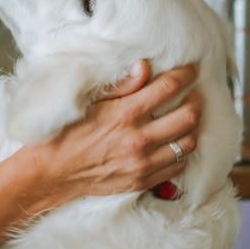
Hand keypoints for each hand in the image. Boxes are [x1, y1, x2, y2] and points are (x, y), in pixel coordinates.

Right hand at [37, 61, 201, 202]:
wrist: (52, 172)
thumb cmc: (67, 133)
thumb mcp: (90, 102)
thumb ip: (121, 86)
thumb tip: (144, 67)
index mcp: (126, 114)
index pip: (168, 88)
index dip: (185, 75)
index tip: (190, 70)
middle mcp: (139, 139)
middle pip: (188, 116)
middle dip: (197, 101)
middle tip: (194, 94)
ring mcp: (143, 163)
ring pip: (188, 143)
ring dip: (192, 128)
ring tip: (187, 118)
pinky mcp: (142, 181)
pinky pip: (177, 166)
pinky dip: (181, 153)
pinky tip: (175, 143)